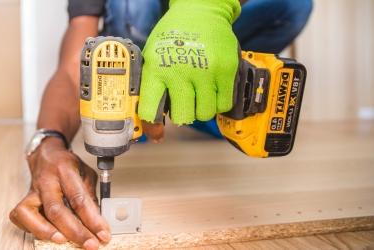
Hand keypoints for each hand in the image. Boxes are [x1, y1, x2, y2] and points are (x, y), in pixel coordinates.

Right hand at [10, 138, 109, 249]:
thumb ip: (90, 196)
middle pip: (56, 210)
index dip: (92, 220)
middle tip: (90, 244)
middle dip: (74, 232)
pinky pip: (20, 217)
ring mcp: (32, 191)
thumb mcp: (86, 173)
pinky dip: (31, 228)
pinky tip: (46, 234)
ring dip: (46, 231)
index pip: (79, 198)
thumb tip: (97, 222)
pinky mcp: (24, 200)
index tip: (103, 234)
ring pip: (30, 214)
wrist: (46, 154)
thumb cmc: (67, 165)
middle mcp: (46, 181)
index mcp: (65, 170)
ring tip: (62, 241)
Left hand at [138, 0, 240, 139]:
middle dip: (182, 115)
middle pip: (182, 117)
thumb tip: (152, 120)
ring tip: (198, 94)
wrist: (200, 11)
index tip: (156, 131)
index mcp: (156, 69)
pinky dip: (218, 102)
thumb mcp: (152, 57)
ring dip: (201, 109)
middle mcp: (180, 71)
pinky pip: (224, 104)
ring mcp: (205, 72)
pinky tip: (212, 89)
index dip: (152, 126)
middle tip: (183, 104)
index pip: (150, 109)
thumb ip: (152, 86)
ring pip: (204, 113)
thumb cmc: (173, 36)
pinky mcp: (226, 71)